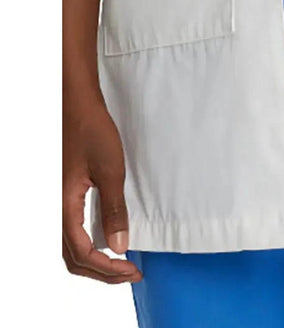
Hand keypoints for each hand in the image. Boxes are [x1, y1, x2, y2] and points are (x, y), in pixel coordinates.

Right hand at [62, 85, 141, 283]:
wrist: (77, 105)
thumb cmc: (91, 132)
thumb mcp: (110, 170)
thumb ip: (114, 209)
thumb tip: (120, 245)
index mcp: (64, 206)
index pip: (81, 253)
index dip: (107, 268)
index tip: (132, 269)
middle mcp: (57, 208)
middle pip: (73, 257)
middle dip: (101, 271)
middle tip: (129, 272)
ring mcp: (59, 201)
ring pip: (70, 246)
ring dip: (95, 260)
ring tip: (121, 262)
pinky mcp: (66, 194)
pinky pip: (73, 230)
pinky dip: (90, 244)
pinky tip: (108, 238)